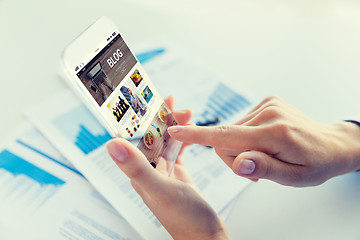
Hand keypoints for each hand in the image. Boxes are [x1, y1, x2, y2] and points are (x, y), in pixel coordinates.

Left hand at [106, 96, 227, 239]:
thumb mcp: (159, 189)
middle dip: (162, 117)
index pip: (134, 138)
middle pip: (151, 136)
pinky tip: (189, 133)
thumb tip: (111, 143)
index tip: (143, 99)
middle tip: (174, 102)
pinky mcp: (178, 175)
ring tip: (186, 113)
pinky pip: (177, 151)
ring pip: (166, 141)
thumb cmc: (185, 219)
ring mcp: (164, 172)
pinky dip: (183, 139)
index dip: (137, 117)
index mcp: (140, 172)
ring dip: (174, 126)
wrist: (206, 236)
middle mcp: (149, 170)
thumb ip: (136, 167)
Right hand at [168, 96, 359, 186]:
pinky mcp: (267, 102)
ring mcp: (268, 105)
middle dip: (233, 157)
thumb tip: (238, 163)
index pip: (227, 136)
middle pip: (226, 138)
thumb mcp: (294, 178)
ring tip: (263, 157)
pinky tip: (264, 143)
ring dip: (241, 148)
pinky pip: (241, 123)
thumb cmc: (315, 164)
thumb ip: (264, 168)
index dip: (198, 136)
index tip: (175, 130)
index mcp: (274, 134)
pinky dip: (246, 137)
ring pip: (232, 131)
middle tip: (255, 170)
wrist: (331, 144)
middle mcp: (269, 114)